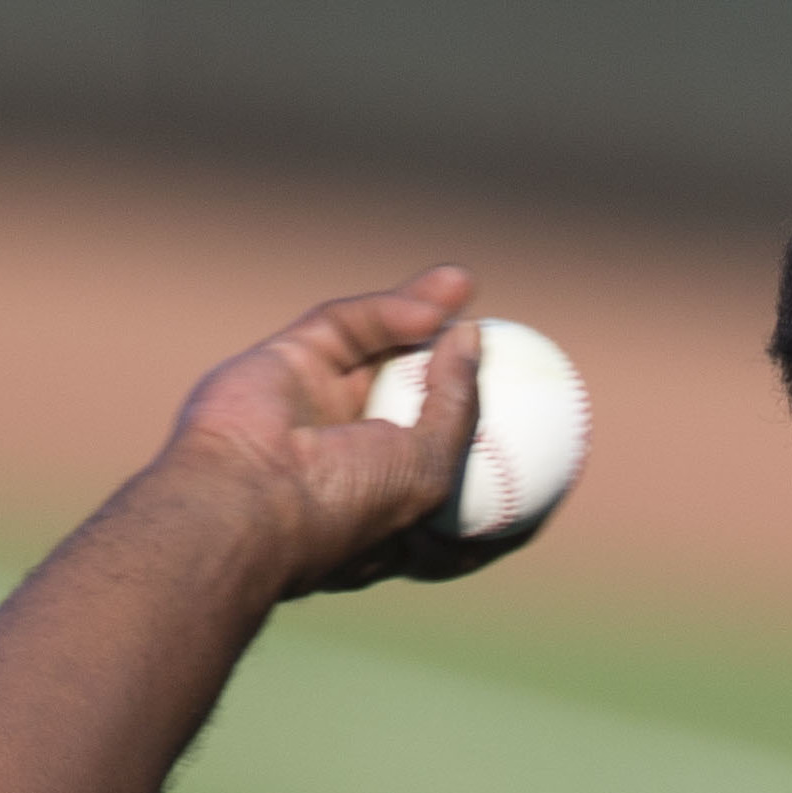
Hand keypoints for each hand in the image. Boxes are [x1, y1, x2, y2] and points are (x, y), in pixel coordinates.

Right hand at [145, 267, 509, 597]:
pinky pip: (347, 327)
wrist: (247, 502)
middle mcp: (352, 453)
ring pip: (379, 349)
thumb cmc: (349, 507)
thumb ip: (458, 407)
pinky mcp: (286, 362)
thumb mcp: (432, 471)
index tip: (544, 421)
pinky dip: (388, 311)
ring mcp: (316, 405)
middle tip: (496, 333)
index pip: (447, 471)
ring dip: (423, 313)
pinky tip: (434, 302)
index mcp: (390, 504)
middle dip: (453, 359)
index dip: (492, 446)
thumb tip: (472, 341)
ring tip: (466, 285)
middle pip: (413, 393)